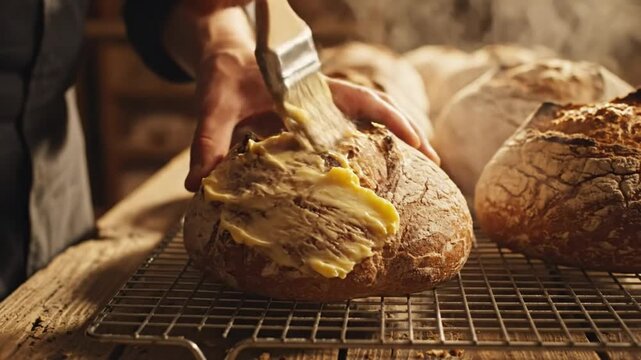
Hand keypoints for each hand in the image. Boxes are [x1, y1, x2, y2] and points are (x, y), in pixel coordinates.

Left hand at [183, 49, 438, 191]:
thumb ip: (208, 140)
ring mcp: (319, 113)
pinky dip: (365, 151)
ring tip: (417, 175)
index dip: (393, 119)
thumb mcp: (216, 104)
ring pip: (365, 125)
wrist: (223, 59)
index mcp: (310, 90)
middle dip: (407, 136)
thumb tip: (198, 184)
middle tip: (436, 167)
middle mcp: (321, 101)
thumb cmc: (223, 76)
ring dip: (391, 145)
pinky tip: (370, 177)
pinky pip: (345, 136)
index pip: (362, 100)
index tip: (419, 141)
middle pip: (376, 115)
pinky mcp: (310, 124)